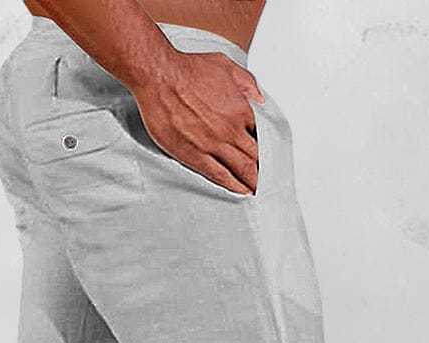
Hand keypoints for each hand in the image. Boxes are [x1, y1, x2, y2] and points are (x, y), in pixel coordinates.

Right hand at [130, 49, 264, 194]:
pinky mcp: (195, 155)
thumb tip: (261, 100)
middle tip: (269, 180)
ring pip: (241, 169)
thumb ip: (247, 83)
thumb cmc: (188, 69)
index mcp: (240, 110)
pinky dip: (233, 185)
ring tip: (259, 190)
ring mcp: (213, 145)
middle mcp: (230, 130)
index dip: (267, 147)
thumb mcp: (225, 65)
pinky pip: (219, 175)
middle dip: (264, 170)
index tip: (269, 155)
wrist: (160, 77)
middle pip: (255, 156)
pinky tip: (241, 191)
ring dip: (253, 182)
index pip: (262, 135)